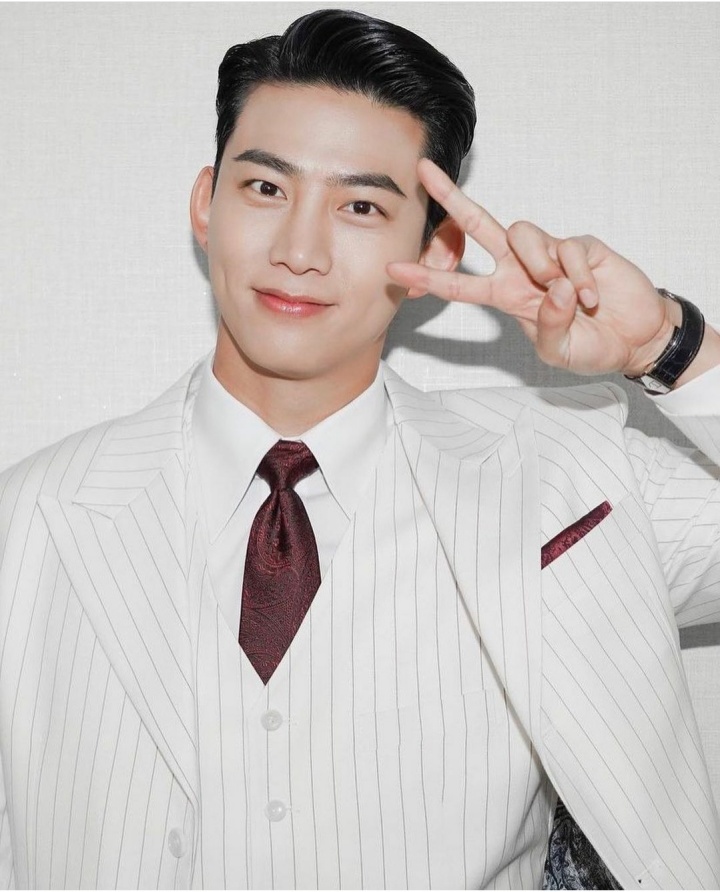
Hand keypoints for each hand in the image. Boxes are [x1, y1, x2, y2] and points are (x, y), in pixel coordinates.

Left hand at [387, 159, 676, 376]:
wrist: (633, 337)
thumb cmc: (590, 344)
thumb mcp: (558, 351)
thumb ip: (547, 327)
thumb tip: (552, 288)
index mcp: (506, 296)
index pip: (459, 285)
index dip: (427, 277)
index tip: (394, 271)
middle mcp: (520, 269)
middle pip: (479, 225)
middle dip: (451, 199)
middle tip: (425, 173)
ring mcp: (549, 254)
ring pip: (521, 234)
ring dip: (539, 266)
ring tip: (567, 296)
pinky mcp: (580, 245)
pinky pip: (567, 249)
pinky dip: (578, 277)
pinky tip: (590, 297)